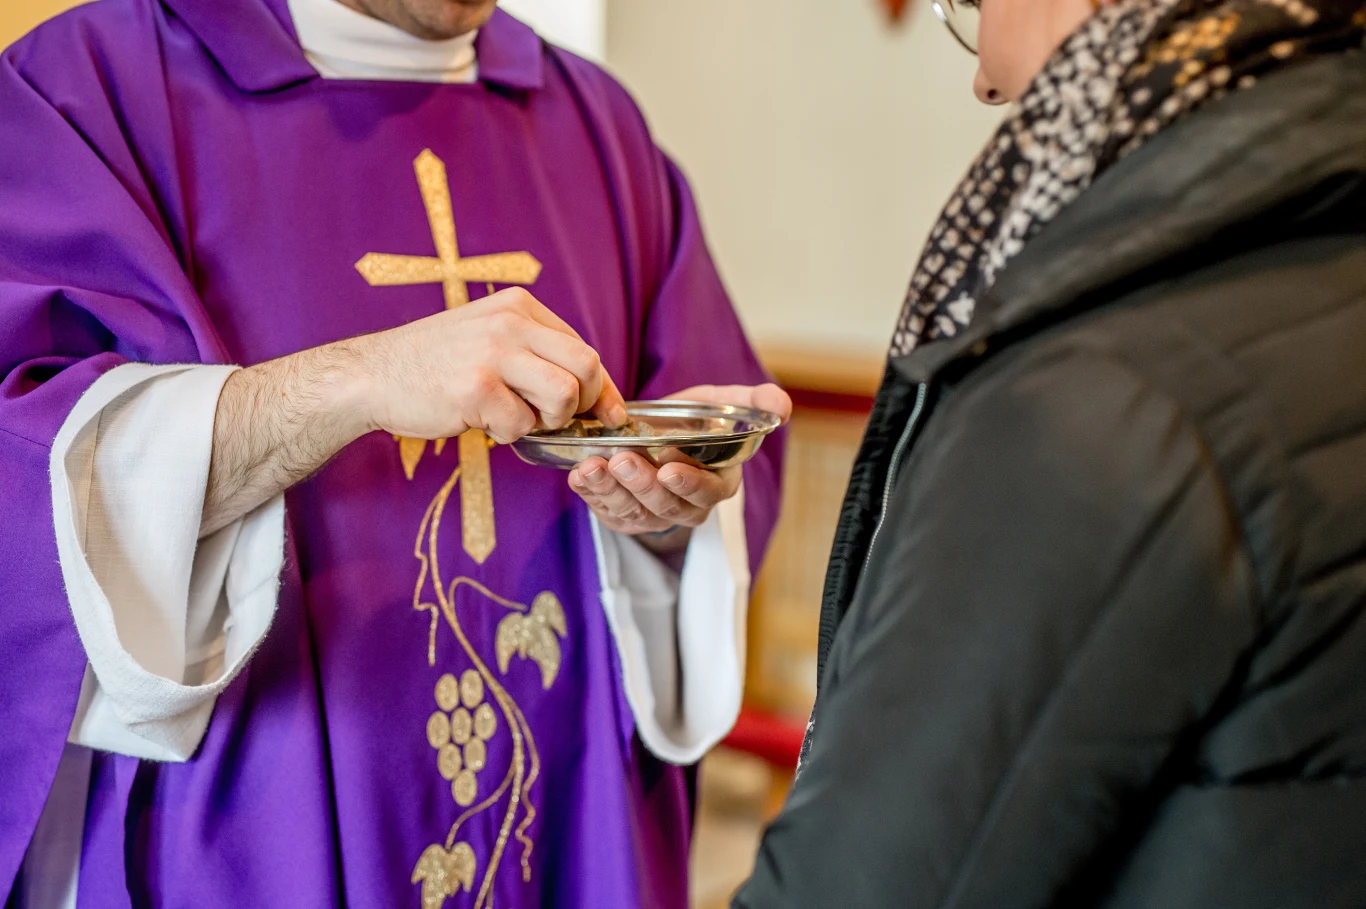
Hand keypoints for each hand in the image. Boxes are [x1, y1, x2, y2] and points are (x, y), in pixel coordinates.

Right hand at [353, 287, 626, 442]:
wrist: (372, 375)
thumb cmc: (435, 364)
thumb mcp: (489, 337)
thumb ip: (536, 353)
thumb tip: (596, 392)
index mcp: (519, 305)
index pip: (584, 347)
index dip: (603, 387)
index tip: (609, 413)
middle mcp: (511, 321)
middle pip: (587, 367)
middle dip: (585, 404)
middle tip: (558, 420)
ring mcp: (493, 352)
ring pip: (565, 396)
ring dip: (548, 421)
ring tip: (517, 418)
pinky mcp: (475, 387)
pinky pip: (521, 424)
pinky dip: (508, 434)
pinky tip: (483, 422)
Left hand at [568, 383, 791, 551]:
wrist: (660, 430)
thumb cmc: (699, 418)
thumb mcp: (729, 403)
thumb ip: (757, 401)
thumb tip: (782, 407)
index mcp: (718, 485)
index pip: (707, 493)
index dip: (690, 484)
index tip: (669, 469)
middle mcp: (687, 507)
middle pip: (665, 505)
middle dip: (642, 484)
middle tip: (622, 459)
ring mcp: (652, 515)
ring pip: (632, 511)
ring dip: (609, 490)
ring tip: (592, 466)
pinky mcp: (623, 516)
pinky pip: (605, 511)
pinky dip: (589, 494)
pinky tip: (578, 474)